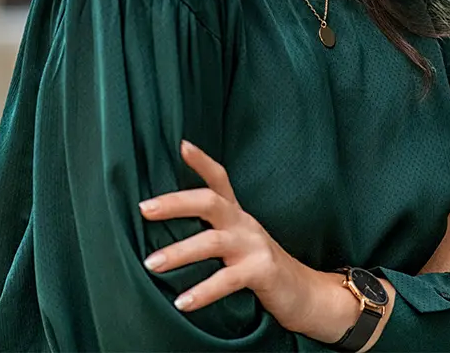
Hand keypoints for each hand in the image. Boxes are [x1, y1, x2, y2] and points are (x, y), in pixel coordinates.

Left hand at [139, 140, 316, 332]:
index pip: (219, 178)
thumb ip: (211, 230)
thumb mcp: (237, 241)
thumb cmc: (260, 266)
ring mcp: (254, 246)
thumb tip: (165, 228)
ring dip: (178, 252)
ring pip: (212, 242)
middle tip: (144, 209)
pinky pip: (227, 280)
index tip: (181, 145)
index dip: (201, 161)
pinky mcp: (262, 271)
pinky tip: (182, 303)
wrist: (305, 294)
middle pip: (209, 202)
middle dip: (174, 203)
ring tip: (151, 264)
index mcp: (236, 214)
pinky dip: (202, 291)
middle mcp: (244, 223)